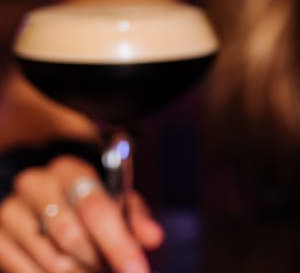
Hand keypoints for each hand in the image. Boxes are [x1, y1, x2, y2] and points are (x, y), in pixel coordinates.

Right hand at [0, 156, 162, 272]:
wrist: (44, 197)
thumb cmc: (89, 202)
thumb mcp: (116, 201)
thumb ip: (135, 218)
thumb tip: (153, 238)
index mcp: (69, 169)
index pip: (97, 209)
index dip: (119, 244)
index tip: (137, 270)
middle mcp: (35, 185)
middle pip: (71, 237)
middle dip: (98, 263)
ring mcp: (10, 211)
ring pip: (51, 259)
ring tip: (95, 271)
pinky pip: (26, 271)